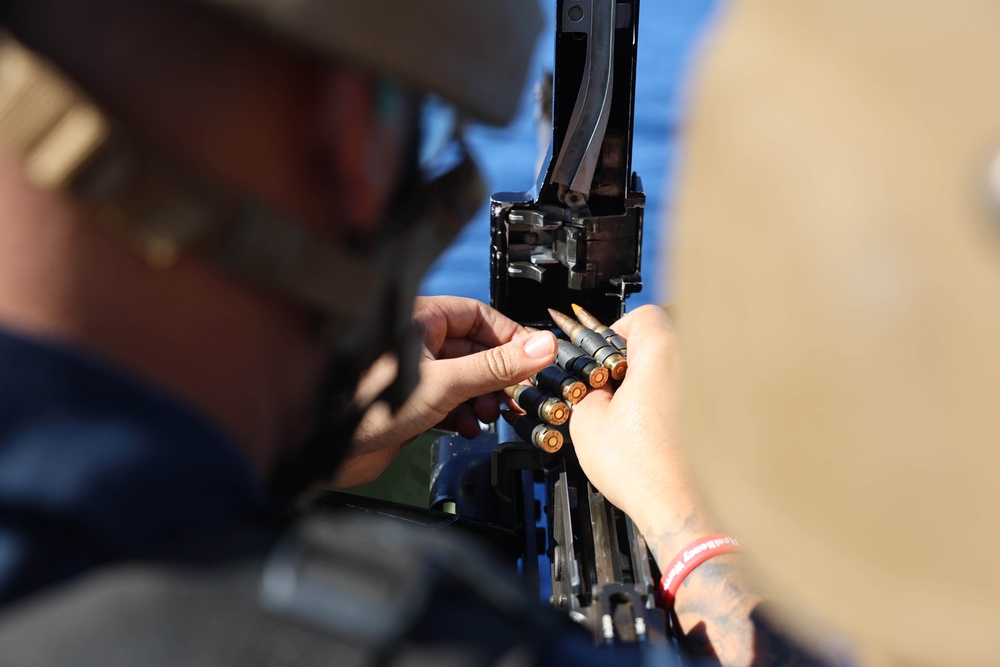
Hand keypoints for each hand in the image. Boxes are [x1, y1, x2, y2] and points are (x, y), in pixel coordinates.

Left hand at [332, 296, 556, 486]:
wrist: (328, 449)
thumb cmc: (367, 406)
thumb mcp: (446, 383)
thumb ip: (495, 367)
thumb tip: (540, 348)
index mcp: (420, 320)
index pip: (479, 316)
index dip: (509, 337)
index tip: (534, 358)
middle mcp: (417, 342)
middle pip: (476, 349)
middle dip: (499, 375)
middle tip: (519, 394)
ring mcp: (414, 373)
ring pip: (466, 378)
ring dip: (484, 398)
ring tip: (491, 415)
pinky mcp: (411, 402)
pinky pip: (450, 401)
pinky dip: (464, 414)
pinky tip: (467, 428)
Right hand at [571, 306, 769, 663]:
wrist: (683, 510)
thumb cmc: (645, 472)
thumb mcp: (587, 425)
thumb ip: (589, 393)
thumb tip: (599, 392)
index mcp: (662, 353)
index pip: (642, 315)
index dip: (618, 332)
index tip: (608, 356)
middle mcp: (698, 360)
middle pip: (667, 340)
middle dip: (642, 361)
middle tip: (622, 388)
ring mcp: (722, 385)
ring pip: (688, 367)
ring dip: (666, 382)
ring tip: (645, 416)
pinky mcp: (736, 411)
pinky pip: (707, 392)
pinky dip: (687, 404)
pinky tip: (669, 433)